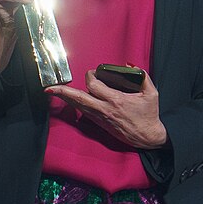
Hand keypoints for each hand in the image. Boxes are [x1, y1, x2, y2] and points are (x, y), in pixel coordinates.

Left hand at [46, 70, 168, 150]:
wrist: (148, 137)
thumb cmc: (149, 116)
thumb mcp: (151, 94)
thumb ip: (142, 77)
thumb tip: (130, 66)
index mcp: (116, 101)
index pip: (95, 86)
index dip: (90, 77)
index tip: (93, 73)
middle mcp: (105, 110)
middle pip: (79, 99)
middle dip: (64, 92)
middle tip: (51, 87)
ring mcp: (101, 118)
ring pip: (79, 106)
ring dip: (66, 98)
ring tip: (53, 92)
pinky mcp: (100, 124)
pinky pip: (84, 112)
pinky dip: (75, 105)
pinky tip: (68, 100)